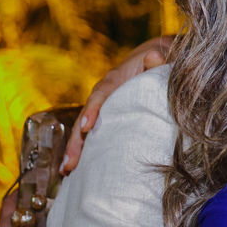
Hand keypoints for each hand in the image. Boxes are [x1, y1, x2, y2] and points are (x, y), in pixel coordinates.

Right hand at [61, 35, 171, 174]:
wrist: (151, 59)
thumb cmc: (156, 61)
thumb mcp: (158, 57)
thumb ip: (156, 60)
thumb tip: (155, 57)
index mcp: (114, 80)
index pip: (101, 95)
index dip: (93, 110)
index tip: (88, 127)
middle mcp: (101, 95)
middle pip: (85, 118)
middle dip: (76, 140)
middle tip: (70, 161)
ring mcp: (101, 108)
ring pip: (83, 129)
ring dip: (75, 149)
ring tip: (67, 170)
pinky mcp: (106, 118)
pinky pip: (91, 135)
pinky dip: (84, 150)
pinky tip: (76, 169)